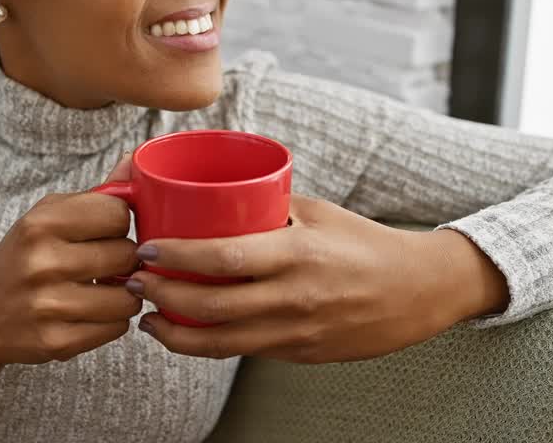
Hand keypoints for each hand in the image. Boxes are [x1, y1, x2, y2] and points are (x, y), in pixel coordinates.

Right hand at [0, 154, 143, 366]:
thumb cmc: (22, 259)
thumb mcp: (47, 217)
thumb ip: (97, 194)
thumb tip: (134, 159)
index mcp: (41, 224)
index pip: (118, 213)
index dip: (119, 223)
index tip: (105, 232)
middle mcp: (43, 263)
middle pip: (127, 254)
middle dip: (123, 259)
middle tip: (105, 263)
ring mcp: (49, 306)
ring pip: (128, 296)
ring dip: (123, 294)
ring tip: (102, 289)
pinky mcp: (57, 342)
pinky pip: (117, 328)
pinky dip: (111, 321)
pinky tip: (89, 313)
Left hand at [126, 194, 508, 363]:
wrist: (417, 291)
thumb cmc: (366, 244)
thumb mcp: (319, 214)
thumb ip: (270, 211)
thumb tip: (218, 199)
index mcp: (297, 253)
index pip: (223, 258)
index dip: (178, 257)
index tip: (148, 248)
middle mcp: (293, 296)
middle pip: (211, 305)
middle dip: (162, 294)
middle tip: (135, 279)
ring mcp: (295, 332)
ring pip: (219, 341)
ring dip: (174, 331)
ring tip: (149, 316)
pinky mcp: (298, 354)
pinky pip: (242, 351)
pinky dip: (206, 344)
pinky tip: (187, 332)